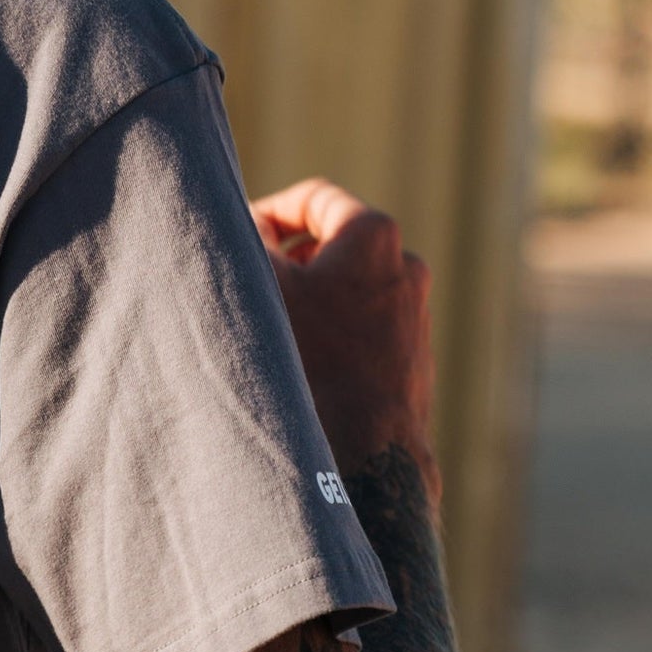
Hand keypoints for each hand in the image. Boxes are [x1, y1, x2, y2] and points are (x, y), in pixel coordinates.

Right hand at [250, 178, 437, 497]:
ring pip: (346, 286)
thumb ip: (246, 238)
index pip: (312, 198)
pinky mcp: (413, 355)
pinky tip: (300, 362)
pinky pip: (362, 324)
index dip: (267, 212)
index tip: (241, 241)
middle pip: (330, 243)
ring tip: (272, 328)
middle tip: (249, 284)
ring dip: (308, 297)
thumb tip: (237, 222)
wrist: (367, 453)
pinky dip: (330, 329)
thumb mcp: (262, 284)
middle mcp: (406, 266)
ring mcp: (414, 313)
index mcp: (374, 235)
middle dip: (286, 258)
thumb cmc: (312, 359)